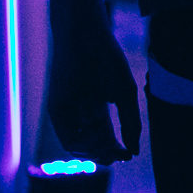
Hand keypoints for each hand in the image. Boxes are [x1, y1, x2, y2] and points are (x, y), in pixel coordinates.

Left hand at [46, 4, 140, 162]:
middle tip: (120, 155)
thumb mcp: (126, 93)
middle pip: (91, 144)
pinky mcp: (57, 108)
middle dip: (106, 153)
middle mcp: (79, 112)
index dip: (116, 148)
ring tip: (111, 147)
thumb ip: (130, 122)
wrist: (86, 36)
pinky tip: (99, 139)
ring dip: (96, 152)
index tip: (129, 155)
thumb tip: (134, 151)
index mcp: (96, 107)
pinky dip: (85, 144)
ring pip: (78, 146)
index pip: (105, 136)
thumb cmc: (107, 60)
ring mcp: (67, 112)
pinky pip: (68, 137)